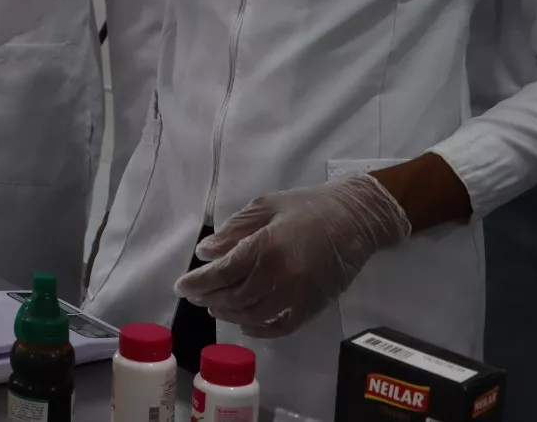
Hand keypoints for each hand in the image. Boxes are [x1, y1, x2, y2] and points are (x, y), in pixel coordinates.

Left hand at [174, 173, 410, 336]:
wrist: (357, 218)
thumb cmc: (307, 206)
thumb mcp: (265, 206)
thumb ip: (233, 231)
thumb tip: (205, 253)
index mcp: (266, 246)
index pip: (223, 273)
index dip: (198, 282)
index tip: (180, 286)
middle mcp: (281, 276)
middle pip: (234, 297)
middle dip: (209, 297)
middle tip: (195, 295)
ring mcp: (299, 295)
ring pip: (254, 315)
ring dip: (229, 314)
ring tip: (215, 306)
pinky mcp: (314, 307)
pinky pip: (281, 326)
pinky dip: (260, 330)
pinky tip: (245, 324)